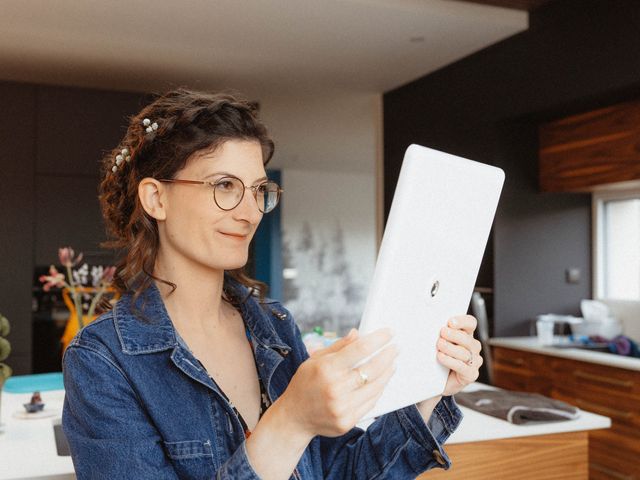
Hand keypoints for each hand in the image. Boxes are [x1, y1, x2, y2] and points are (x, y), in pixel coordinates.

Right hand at [276, 328, 397, 438]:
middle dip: (387, 356)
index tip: (389, 333)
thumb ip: (338, 346)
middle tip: (395, 348)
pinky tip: (381, 381)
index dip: (378, 340)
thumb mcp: (315, 360)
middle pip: (372, 369)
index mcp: (327, 368)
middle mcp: (335, 388)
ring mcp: (342, 407)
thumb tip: (358, 334)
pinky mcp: (347, 422)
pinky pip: (370, 403)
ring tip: (392, 363)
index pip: (360, 349)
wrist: (294, 417)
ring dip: (387, 373)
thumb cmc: (305, 384)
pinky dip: (378, 390)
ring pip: (375, 387)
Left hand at [437, 315, 481, 395]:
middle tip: (441, 333)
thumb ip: (439, 333)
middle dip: (453, 335)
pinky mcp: (471, 375)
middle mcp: (473, 347)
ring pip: (465, 352)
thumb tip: (429, 322)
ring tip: (439, 345)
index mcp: (466, 335)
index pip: (470, 323)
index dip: (462, 321)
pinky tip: (441, 357)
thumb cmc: (436, 358)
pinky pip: (462, 367)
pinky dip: (450, 361)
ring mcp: (474, 361)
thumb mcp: (437, 342)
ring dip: (450, 348)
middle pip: (467, 338)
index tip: (450, 322)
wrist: (434, 380)